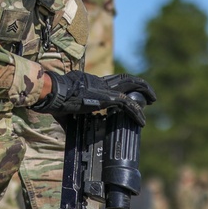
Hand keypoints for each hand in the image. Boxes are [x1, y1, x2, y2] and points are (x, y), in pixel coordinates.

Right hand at [33, 71, 155, 124]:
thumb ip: (71, 117)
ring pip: (131, 86)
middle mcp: (101, 83)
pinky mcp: (107, 98)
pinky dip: (136, 112)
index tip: (130, 92)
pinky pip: (127, 104)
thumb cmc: (55, 101)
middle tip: (149, 94)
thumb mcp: (66, 108)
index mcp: (92, 83)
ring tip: (153, 100)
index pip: (113, 80)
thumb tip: (67, 131)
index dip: (124, 85)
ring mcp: (105, 89)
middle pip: (126, 78)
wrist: (54, 93)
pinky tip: (142, 121)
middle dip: (139, 84)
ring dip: (144, 92)